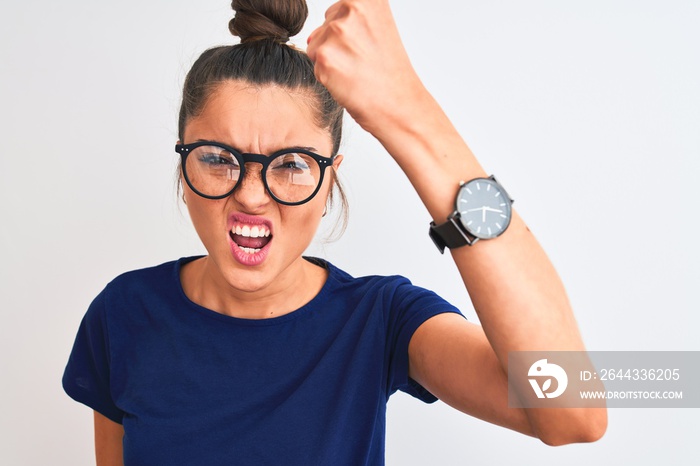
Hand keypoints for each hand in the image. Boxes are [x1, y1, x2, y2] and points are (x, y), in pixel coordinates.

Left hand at [306, 0, 425, 134]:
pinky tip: (348, 81)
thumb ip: (348, 21)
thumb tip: (312, 36)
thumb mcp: (378, 29)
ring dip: (331, 60)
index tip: (364, 44)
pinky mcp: (325, 57)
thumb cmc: (391, 73)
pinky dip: (326, 76)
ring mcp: (337, 32)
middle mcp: (352, 8)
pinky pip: (315, 64)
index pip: (338, 9)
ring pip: (317, 45)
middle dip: (337, 44)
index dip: (349, 31)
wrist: (398, 104)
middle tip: (363, 60)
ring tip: (356, 71)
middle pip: (326, 25)